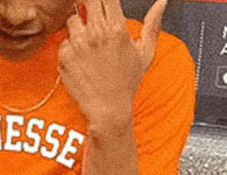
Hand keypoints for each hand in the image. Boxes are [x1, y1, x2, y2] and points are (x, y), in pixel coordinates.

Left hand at [58, 0, 166, 124]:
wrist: (107, 110)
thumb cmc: (126, 84)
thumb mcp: (144, 54)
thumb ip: (152, 25)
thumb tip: (161, 2)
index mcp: (117, 29)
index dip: (105, 0)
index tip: (105, 6)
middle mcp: (97, 33)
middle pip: (88, 0)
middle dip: (90, 6)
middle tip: (94, 21)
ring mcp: (79, 44)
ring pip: (73, 19)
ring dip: (78, 27)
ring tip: (87, 44)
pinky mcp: (65, 56)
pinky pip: (64, 41)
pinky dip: (70, 48)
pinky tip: (79, 61)